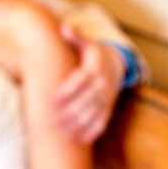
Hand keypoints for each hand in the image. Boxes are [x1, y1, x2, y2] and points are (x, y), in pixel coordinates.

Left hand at [52, 24, 124, 142]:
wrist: (116, 64)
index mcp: (95, 67)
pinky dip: (94, 131)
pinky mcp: (109, 107)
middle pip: (87, 100)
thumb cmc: (93, 54)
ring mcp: (107, 97)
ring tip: (65, 133)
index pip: (81, 80)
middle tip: (55, 122)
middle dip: (72, 112)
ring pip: (95, 113)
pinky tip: (81, 140)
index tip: (52, 100)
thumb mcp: (85, 43)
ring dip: (81, 124)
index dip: (67, 91)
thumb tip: (63, 28)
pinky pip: (104, 121)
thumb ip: (74, 37)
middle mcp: (103, 83)